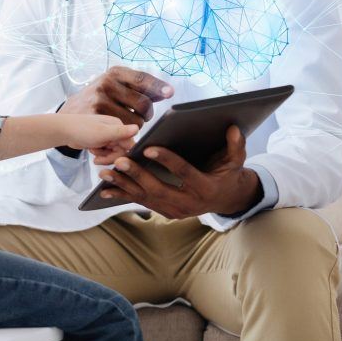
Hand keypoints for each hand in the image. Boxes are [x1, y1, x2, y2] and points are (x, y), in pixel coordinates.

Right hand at [59, 66, 173, 128]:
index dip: (158, 87)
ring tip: (128, 122)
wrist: (72, 110)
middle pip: (143, 103)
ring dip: (137, 125)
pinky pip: (123, 131)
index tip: (170, 93)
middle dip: (148, 113)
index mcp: (115, 73)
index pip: (142, 79)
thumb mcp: (116, 84)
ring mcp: (99, 101)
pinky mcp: (95, 118)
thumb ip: (139, 87)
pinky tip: (121, 130)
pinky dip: (126, 133)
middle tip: (143, 115)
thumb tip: (166, 92)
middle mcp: (106, 84)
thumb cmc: (101, 96)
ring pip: (135, 121)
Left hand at [59, 114, 137, 155]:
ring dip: (104, 156)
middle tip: (98, 158)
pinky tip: (91, 151)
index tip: (111, 158)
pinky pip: (106, 153)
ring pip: (114, 153)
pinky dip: (99, 155)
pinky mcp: (101, 142)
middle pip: (121, 150)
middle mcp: (114, 130)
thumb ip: (120, 133)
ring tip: (93, 153)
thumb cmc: (81, 130)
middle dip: (110, 157)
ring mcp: (107, 136)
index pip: (129, 145)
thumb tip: (138, 128)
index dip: (121, 154)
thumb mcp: (102, 133)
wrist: (63, 131)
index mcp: (118, 125)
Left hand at [97, 125, 263, 218]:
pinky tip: (105, 190)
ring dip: (124, 186)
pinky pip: (142, 203)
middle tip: (119, 160)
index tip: (148, 147)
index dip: (166, 160)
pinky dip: (123, 195)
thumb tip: (234, 128)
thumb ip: (236, 146)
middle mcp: (189, 204)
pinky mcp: (165, 212)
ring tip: (105, 173)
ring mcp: (176, 211)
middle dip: (138, 175)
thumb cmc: (229, 175)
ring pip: (146, 198)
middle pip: (159, 189)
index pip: (184, 173)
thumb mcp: (235, 162)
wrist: (227, 200)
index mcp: (206, 189)